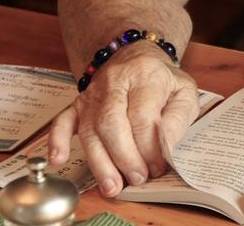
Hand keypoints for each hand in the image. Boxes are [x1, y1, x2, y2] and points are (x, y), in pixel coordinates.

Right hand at [47, 42, 199, 196]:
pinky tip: (58, 159)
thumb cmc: (162, 80)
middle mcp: (115, 82)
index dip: (148, 146)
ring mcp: (93, 94)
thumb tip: (166, 148)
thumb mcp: (185, 92)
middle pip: (112, 123)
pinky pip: (62, 121)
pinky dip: (58, 140)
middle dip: (124, 157)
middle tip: (137, 179)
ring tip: (112, 186)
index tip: (156, 167)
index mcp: (145, 76)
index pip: (142, 115)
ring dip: (100, 162)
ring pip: (90, 129)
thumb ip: (178, 119)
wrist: (136, 56)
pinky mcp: (77, 103)